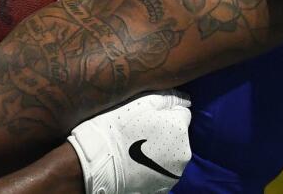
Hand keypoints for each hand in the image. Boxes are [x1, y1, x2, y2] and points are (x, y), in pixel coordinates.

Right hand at [67, 91, 191, 193]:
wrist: (97, 163)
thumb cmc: (117, 128)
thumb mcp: (143, 102)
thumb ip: (170, 98)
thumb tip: (186, 99)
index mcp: (180, 127)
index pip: (182, 113)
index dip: (165, 113)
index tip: (148, 118)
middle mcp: (184, 152)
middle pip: (179, 136)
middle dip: (165, 133)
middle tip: (140, 133)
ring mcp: (174, 172)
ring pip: (172, 154)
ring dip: (161, 151)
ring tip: (137, 150)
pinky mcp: (164, 187)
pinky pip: (163, 171)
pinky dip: (155, 167)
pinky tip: (137, 165)